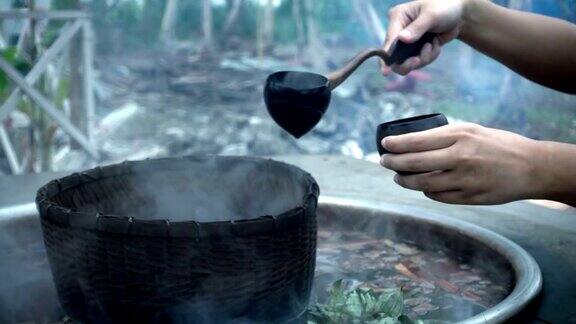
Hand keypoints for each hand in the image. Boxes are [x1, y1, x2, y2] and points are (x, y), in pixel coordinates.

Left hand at [379, 123, 541, 204]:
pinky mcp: (470, 197)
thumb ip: (445, 136)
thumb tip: (413, 142)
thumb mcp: (472, 130)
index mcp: (460, 136)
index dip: (397, 144)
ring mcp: (465, 180)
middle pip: (415, 163)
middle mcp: (461, 157)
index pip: (418, 141)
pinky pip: (439, 197)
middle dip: (394, 163)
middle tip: (384, 162)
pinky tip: (422, 188)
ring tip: (398, 177)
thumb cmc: (498, 144)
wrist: (531, 167)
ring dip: (405, 181)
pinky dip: (426, 192)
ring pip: (423, 184)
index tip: (385, 145)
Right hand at [382, 0, 466, 75]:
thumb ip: (417, 28)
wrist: (458, 13)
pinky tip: (436, 44)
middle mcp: (399, 31)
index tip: (385, 72)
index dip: (387, 56)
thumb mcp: (431, 15)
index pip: (389, 40)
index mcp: (397, 18)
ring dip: (424, 57)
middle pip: (395, 56)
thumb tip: (402, 39)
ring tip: (434, 44)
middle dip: (408, 62)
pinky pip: (420, 61)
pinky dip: (430, 56)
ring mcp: (407, 42)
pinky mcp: (416, 49)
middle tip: (418, 61)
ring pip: (409, 61)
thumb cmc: (444, 7)